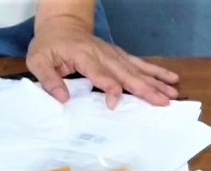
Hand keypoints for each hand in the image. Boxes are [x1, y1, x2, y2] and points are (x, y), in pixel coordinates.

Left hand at [26, 17, 177, 107]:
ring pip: (137, 69)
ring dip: (156, 82)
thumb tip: (63, 100)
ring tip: (173, 93)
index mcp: (83, 56)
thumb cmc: (49, 46)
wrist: (61, 25)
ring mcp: (114, 54)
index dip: (109, 88)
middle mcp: (103, 54)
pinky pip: (140, 64)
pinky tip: (171, 78)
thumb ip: (49, 80)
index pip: (100, 73)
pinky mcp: (119, 55)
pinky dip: (156, 71)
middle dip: (145, 88)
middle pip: (126, 73)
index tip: (115, 104)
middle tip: (163, 102)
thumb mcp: (38, 61)